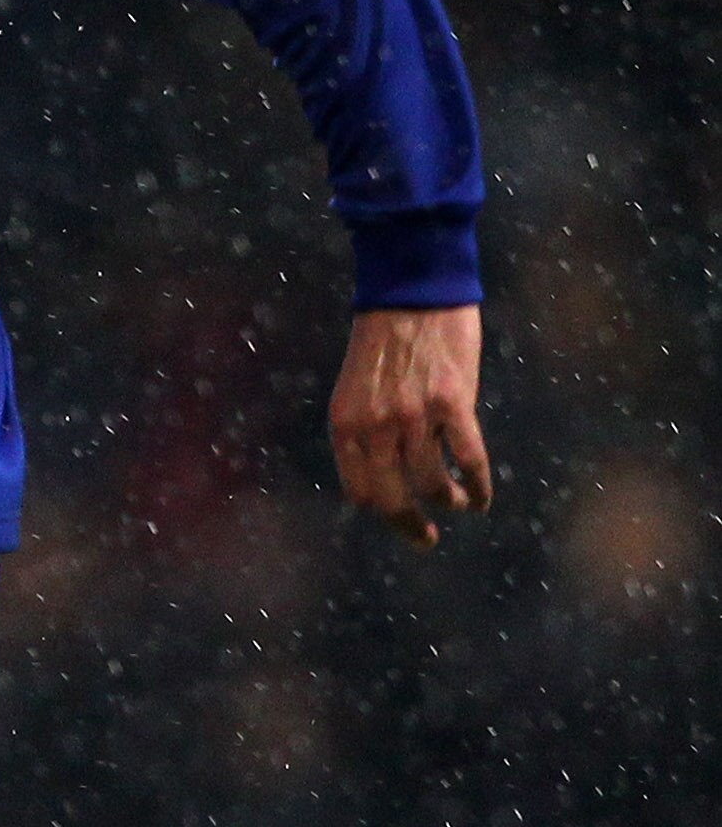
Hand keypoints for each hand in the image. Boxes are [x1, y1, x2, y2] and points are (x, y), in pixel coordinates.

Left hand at [328, 305, 491, 548]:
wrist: (413, 289)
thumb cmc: (382, 336)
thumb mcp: (354, 387)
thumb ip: (363, 429)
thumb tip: (381, 472)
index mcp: (346, 424)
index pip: (359, 490)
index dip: (381, 511)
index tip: (398, 518)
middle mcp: (376, 427)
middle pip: (393, 498)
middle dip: (410, 526)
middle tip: (425, 537)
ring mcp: (414, 417)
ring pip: (433, 483)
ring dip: (448, 502)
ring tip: (457, 505)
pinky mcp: (454, 404)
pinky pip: (469, 460)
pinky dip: (477, 486)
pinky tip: (481, 498)